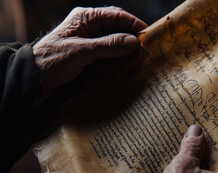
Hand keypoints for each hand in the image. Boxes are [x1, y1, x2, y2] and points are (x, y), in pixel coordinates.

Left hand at [32, 6, 146, 96]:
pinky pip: (108, 53)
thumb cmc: (54, 60)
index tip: (148, 34)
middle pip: (116, 27)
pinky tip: (124, 64)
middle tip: (145, 47)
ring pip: (114, 41)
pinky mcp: (89, 55)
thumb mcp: (83, 51)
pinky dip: (117, 58)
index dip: (133, 23)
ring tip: (138, 57)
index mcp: (85, 18)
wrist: (35, 78)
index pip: (115, 15)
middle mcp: (89, 27)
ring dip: (125, 48)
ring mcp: (89, 41)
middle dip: (131, 36)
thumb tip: (134, 42)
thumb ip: (109, 45)